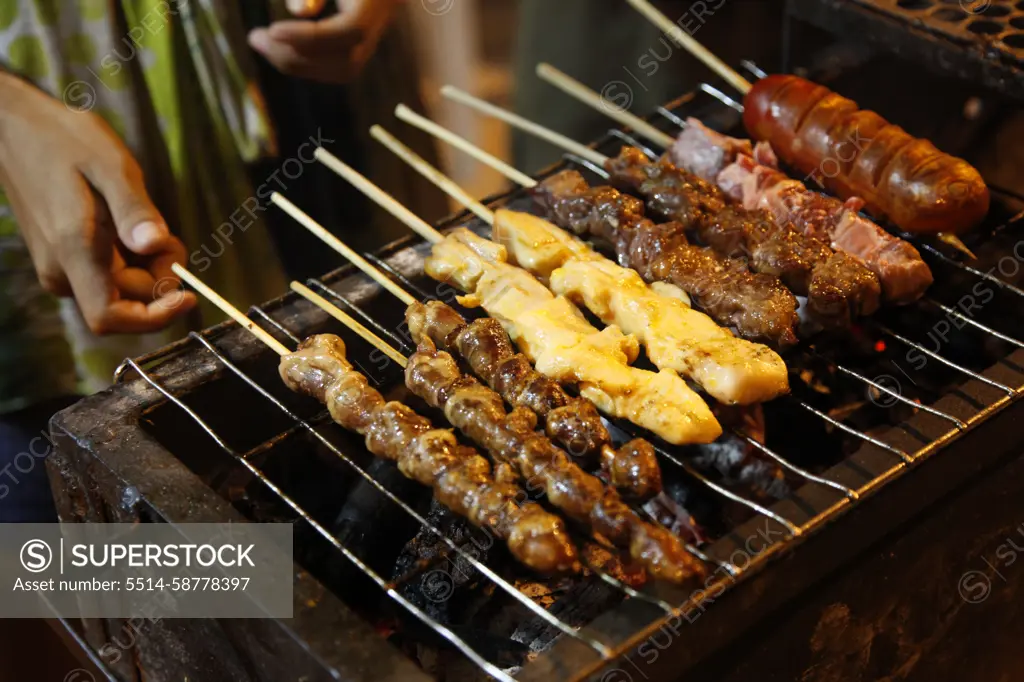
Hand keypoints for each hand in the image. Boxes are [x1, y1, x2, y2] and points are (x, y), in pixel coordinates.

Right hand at [0, 74, 195, 334]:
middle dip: (159, 275)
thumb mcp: (109, 164)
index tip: (188, 296)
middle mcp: (62, 271)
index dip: (154, 317)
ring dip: (147, 265)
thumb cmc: (63, 140)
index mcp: (73, 251)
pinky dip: (131, 258)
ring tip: (143, 220)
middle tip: (165, 233)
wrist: (13, 128)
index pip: (110, 316)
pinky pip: (108, 274)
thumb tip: (155, 245)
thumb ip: (133, 208)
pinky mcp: (63, 260)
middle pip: (127, 300)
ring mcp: (59, 268)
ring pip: (120, 288)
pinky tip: (126, 223)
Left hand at [248, 0, 401, 83]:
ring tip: (261, 42)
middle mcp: (379, 26)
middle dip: (298, 55)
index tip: (273, 30)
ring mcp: (371, 40)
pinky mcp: (360, 48)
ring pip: (342, 71)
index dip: (309, 36)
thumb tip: (299, 11)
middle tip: (255, 37)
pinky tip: (278, 48)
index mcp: (376, 2)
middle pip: (345, 60)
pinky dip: (306, 64)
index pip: (347, 32)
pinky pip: (337, 69)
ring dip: (299, 64)